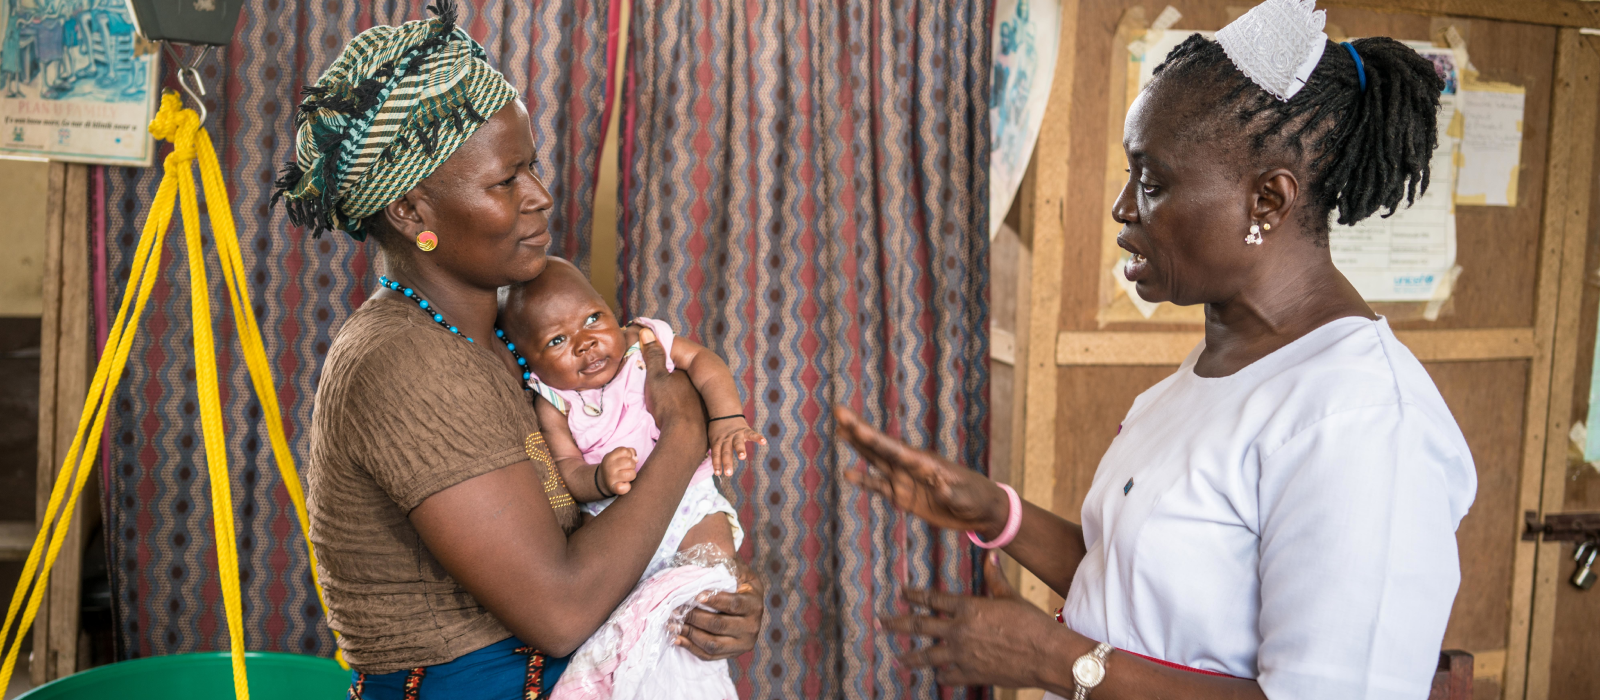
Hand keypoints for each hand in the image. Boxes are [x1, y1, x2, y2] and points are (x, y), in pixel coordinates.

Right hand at [599, 447, 637, 495]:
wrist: (601, 481)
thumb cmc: (615, 467)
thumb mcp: (618, 456)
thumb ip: (629, 453)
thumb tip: (636, 459)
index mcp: (610, 457)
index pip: (625, 451)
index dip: (629, 455)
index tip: (626, 459)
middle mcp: (609, 466)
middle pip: (630, 462)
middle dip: (632, 466)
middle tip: (627, 469)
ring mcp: (610, 478)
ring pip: (631, 474)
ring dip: (632, 476)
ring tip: (626, 476)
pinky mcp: (613, 488)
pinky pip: (626, 487)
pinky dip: (627, 487)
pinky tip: (624, 485)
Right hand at [640, 327, 706, 450]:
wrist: (684, 438)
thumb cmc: (669, 404)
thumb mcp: (656, 378)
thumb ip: (653, 356)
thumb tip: (647, 332)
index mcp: (689, 371)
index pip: (671, 362)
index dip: (658, 365)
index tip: (648, 372)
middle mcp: (698, 384)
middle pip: (677, 378)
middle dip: (666, 380)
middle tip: (651, 389)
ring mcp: (702, 401)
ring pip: (682, 393)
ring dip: (672, 395)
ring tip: (658, 403)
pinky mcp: (701, 417)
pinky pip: (686, 407)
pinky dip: (677, 408)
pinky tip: (669, 415)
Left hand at [676, 562, 765, 659]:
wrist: (745, 601)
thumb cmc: (736, 581)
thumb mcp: (736, 571)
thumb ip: (724, 568)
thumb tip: (704, 566)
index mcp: (754, 603)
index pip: (734, 604)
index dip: (714, 601)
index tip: (695, 596)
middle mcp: (752, 626)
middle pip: (719, 625)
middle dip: (694, 617)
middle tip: (676, 609)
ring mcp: (743, 643)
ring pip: (712, 644)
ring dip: (689, 634)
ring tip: (672, 624)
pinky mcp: (731, 653)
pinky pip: (709, 656)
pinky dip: (690, 647)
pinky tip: (676, 638)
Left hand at [708, 418, 765, 475]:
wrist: (724, 412)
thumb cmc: (718, 430)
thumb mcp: (712, 438)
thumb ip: (715, 451)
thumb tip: (716, 469)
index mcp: (718, 441)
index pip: (716, 454)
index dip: (717, 463)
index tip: (718, 473)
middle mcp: (726, 439)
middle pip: (726, 452)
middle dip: (727, 462)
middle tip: (729, 473)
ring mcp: (736, 434)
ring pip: (738, 443)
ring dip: (740, 450)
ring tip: (742, 457)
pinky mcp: (745, 430)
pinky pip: (752, 434)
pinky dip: (758, 437)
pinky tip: (764, 442)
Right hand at [834, 405, 1009, 537]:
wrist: (980, 510)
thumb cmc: (977, 498)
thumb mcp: (967, 497)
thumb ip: (952, 493)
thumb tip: (940, 488)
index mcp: (924, 462)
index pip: (894, 448)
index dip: (872, 438)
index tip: (855, 426)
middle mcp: (910, 466)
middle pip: (880, 446)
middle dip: (859, 431)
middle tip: (838, 411)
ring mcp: (905, 479)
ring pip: (876, 460)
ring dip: (858, 447)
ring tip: (839, 431)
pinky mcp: (904, 495)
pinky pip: (880, 486)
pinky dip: (864, 481)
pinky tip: (848, 474)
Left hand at [883, 553, 1078, 688]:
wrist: (1046, 655)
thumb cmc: (1033, 623)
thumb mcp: (1012, 597)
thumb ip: (995, 579)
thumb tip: (991, 555)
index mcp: (968, 607)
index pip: (933, 598)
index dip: (915, 595)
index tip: (902, 593)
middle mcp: (959, 630)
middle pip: (919, 626)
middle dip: (897, 624)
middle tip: (881, 623)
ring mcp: (962, 655)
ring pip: (927, 656)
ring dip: (910, 657)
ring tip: (898, 659)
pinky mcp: (971, 674)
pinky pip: (948, 676)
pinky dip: (941, 676)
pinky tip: (937, 676)